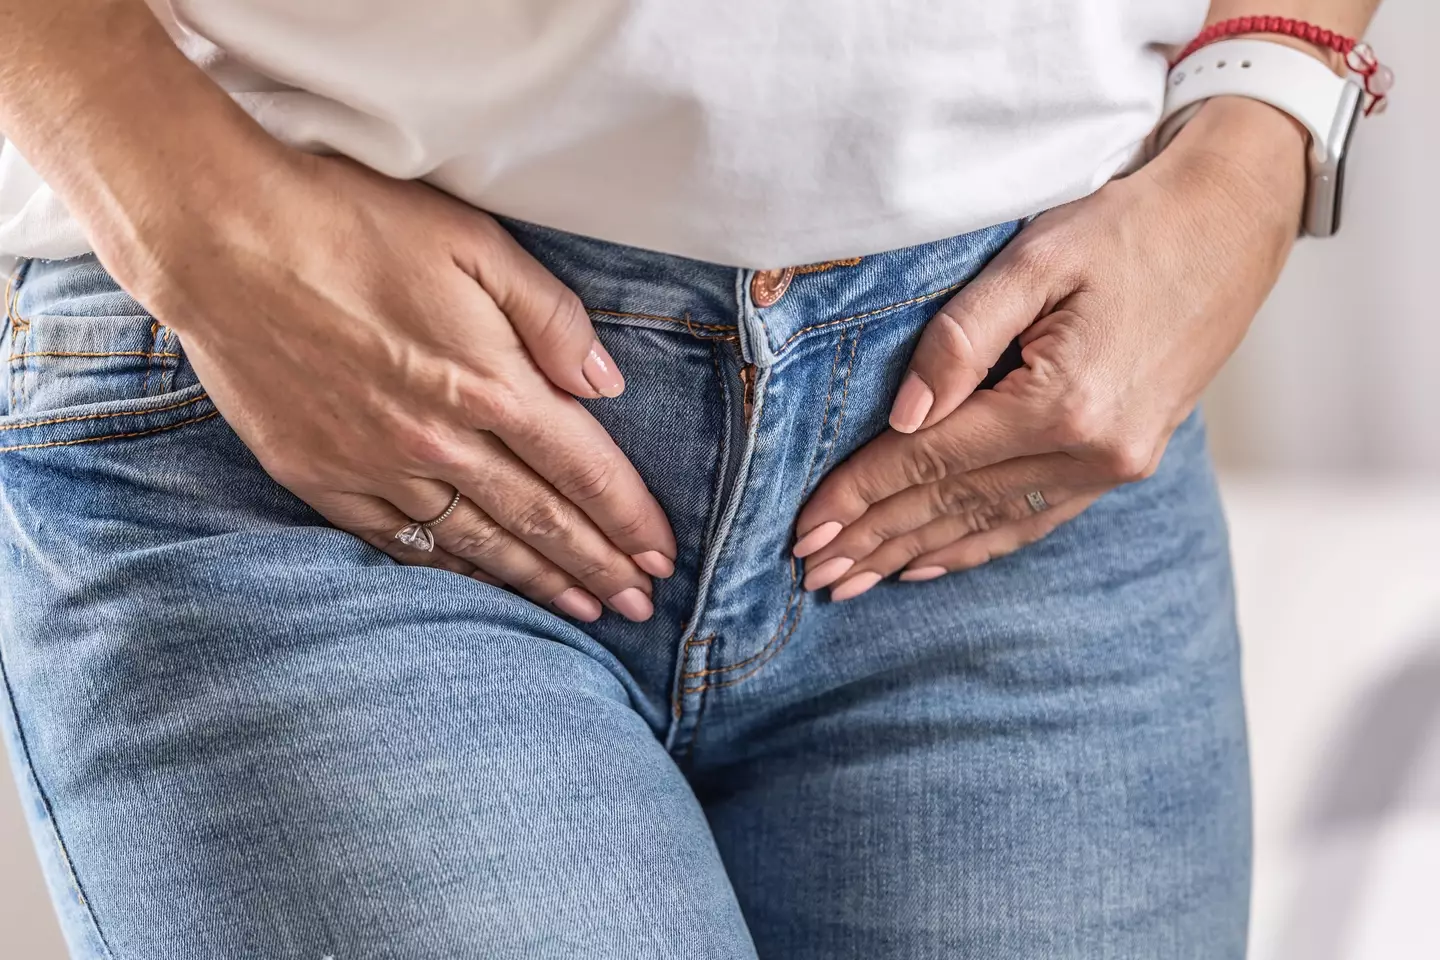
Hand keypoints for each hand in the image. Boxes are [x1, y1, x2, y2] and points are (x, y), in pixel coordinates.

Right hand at [110, 151, 675, 622]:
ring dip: (538, 581)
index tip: (664, 555)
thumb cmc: (352, 224)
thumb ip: (550, 318)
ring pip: (478, 543)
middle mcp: (440, 440)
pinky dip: (452, 568)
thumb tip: (605, 384)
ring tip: (585, 611)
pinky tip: (484, 584)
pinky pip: (402, 541)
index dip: (629, 517)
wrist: (221, 240)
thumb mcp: (474, 244)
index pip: (582, 468)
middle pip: (541, 519)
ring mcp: (378, 466)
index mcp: (488, 382)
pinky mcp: (322, 477)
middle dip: (600, 566)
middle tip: (643, 605)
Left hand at [792, 97, 1308, 598]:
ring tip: (853, 584)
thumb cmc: (1126, 228)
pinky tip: (932, 564)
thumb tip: (902, 417)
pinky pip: (1036, 521)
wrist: (1233, 224)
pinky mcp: (1125, 463)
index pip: (930, 461)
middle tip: (812, 574)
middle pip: (954, 507)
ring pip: (991, 526)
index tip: (804, 530)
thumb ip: (960, 338)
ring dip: (916, 556)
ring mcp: (1114, 467)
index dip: (859, 496)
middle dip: (874, 541)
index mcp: (1062, 402)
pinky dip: (977, 546)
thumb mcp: (1036, 259)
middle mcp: (1092, 452)